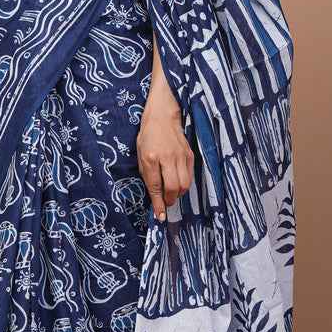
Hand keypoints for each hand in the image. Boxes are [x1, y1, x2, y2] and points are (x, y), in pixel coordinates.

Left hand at [137, 97, 193, 221]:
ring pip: (184, 184)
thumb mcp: (140, 154)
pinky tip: (178, 183)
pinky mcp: (190, 154)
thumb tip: (155, 194)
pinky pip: (190, 176)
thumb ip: (147, 174)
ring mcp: (181, 156)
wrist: (163, 115)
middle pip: (173, 188)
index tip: (160, 216)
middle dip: (170, 200)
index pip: (155, 186)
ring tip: (171, 192)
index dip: (158, 203)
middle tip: (166, 202)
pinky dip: (185, 184)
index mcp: (150, 157)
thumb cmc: (148, 135)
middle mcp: (167, 157)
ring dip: (178, 194)